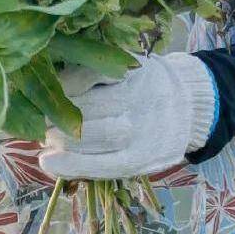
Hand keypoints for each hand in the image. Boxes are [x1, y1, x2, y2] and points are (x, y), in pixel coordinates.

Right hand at [40, 52, 217, 180]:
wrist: (190, 101)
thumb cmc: (154, 136)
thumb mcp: (139, 160)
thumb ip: (101, 163)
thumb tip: (51, 162)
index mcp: (145, 156)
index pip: (100, 165)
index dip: (68, 165)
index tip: (45, 160)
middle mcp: (144, 126)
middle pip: (92, 134)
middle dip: (60, 136)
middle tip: (45, 134)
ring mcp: (139, 95)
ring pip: (90, 104)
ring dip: (62, 110)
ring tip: (49, 113)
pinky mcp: (134, 68)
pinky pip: (96, 74)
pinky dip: (73, 81)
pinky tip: (62, 88)